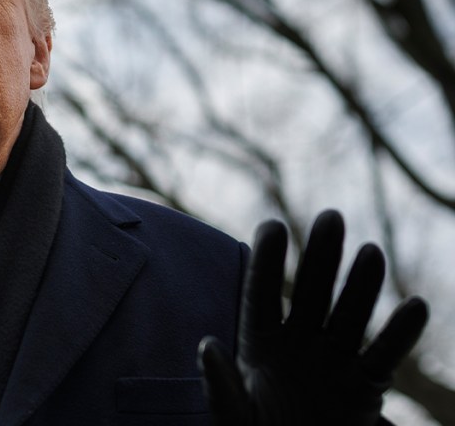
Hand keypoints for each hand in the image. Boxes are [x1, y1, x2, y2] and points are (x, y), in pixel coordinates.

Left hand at [198, 210, 428, 425]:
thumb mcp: (231, 415)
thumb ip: (219, 384)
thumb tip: (206, 345)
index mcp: (259, 343)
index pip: (262, 294)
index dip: (268, 261)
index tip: (273, 226)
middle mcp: (298, 342)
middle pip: (311, 292)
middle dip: (322, 256)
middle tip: (331, 217)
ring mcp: (332, 360)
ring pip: (349, 315)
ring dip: (361, 285)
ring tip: (371, 252)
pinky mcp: (364, 386)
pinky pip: (383, 356)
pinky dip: (400, 334)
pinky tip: (416, 307)